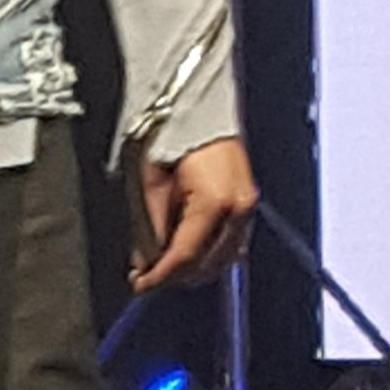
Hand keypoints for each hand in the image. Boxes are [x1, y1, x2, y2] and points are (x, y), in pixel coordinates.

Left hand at [136, 138, 256, 290]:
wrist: (196, 105)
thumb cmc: (172, 133)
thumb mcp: (151, 184)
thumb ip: (150, 228)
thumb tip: (146, 260)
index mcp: (215, 202)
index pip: (186, 255)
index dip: (161, 276)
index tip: (141, 284)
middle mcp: (238, 208)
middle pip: (209, 263)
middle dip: (178, 274)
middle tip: (149, 274)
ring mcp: (247, 205)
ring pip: (224, 257)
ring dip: (194, 266)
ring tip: (165, 262)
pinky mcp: (247, 201)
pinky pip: (231, 241)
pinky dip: (208, 250)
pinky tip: (186, 246)